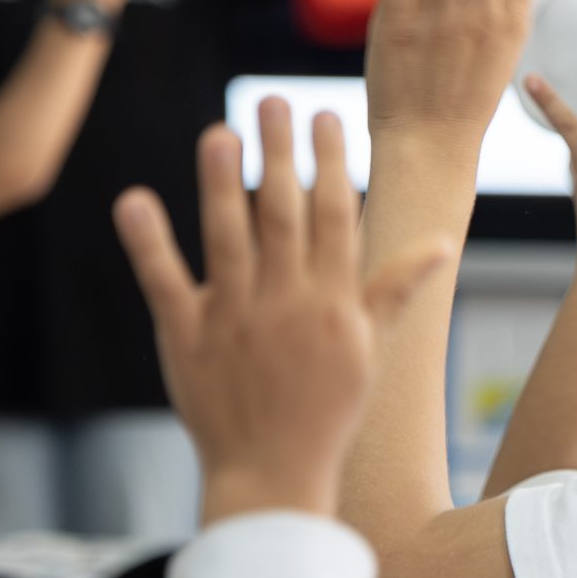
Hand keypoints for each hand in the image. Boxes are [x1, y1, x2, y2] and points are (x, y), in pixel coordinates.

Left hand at [117, 102, 452, 521]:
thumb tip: (441, 243)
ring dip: (219, 183)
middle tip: (272, 101)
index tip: (325, 115)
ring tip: (219, 133)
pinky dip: (148, 243)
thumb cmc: (327, 410)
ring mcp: (233, 319)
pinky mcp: (186, 337)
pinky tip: (135, 200)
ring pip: (227, 238)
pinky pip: (165, 283)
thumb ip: (397, 288)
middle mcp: (285, 303)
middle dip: (278, 154)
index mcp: (332, 302)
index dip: (330, 164)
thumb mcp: (372, 349)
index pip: (333, 217)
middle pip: (280, 214)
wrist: (272, 476)